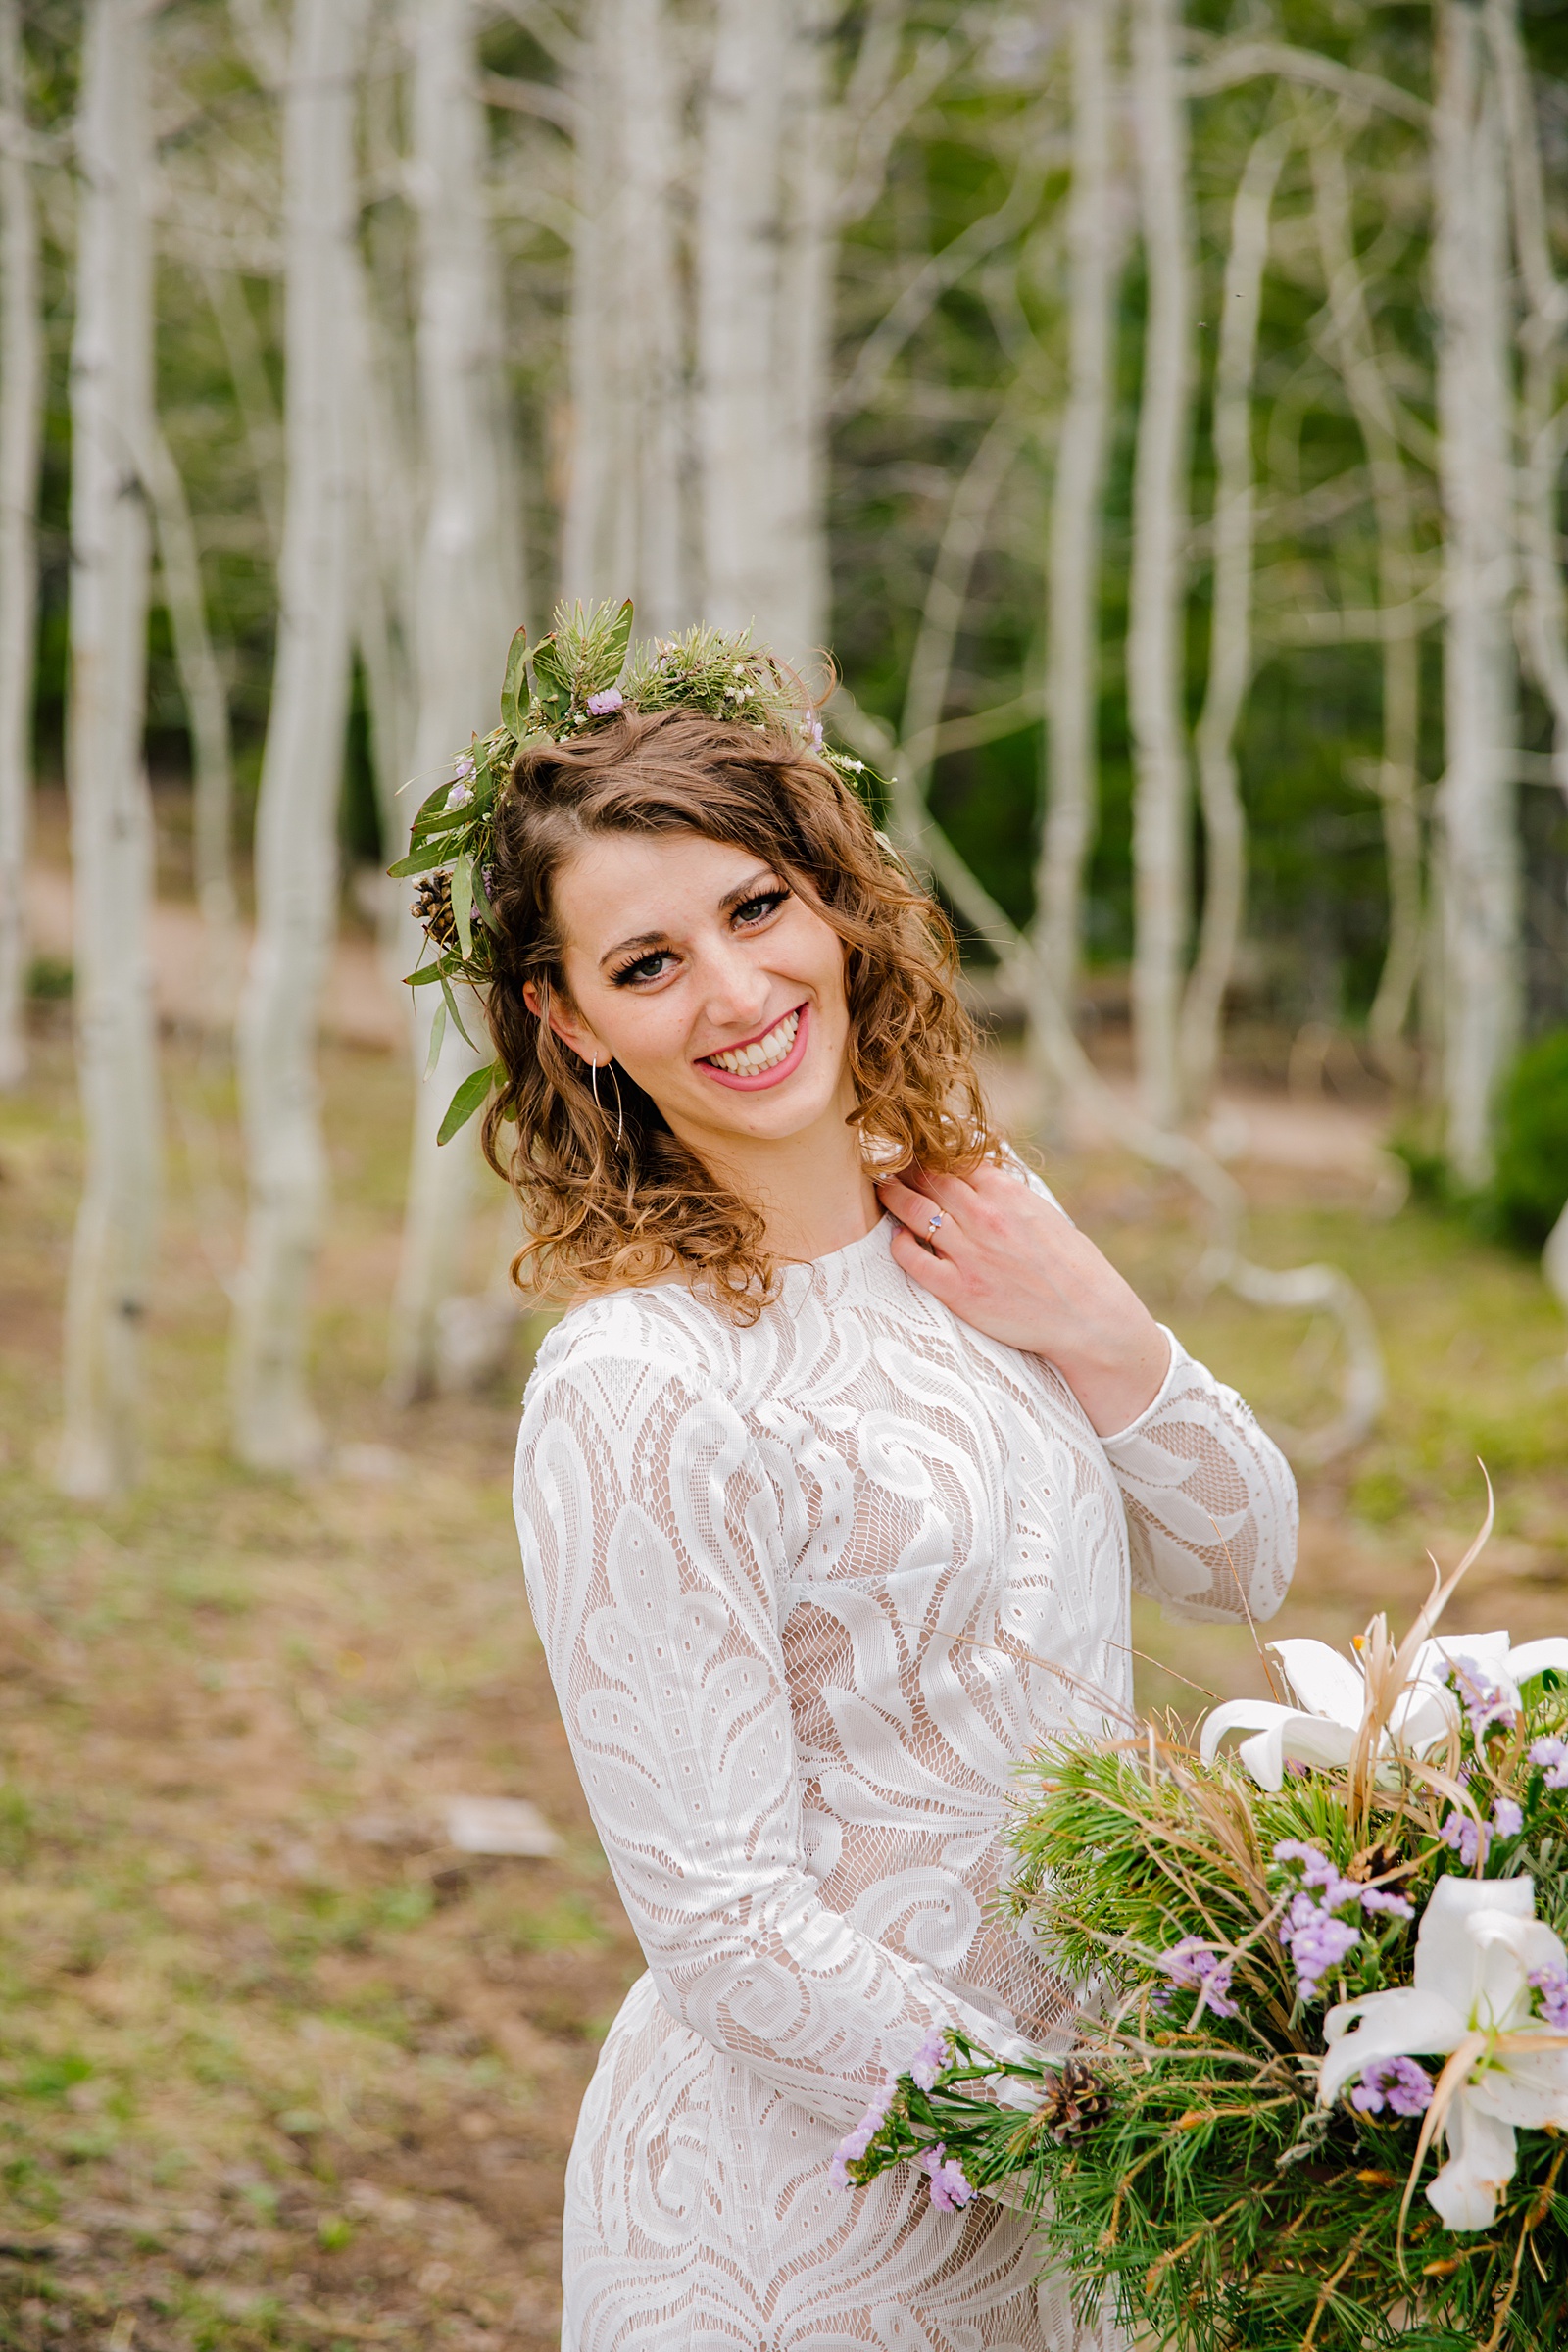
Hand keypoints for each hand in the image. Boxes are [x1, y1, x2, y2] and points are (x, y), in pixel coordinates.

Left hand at [875, 1162, 1169, 1437]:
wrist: (1088, 1316)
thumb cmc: (1072, 1266)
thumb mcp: (1044, 1213)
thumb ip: (1008, 1193)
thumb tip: (983, 1174)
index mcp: (1008, 1194)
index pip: (954, 1159)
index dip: (931, 1152)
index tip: (916, 1150)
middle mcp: (984, 1218)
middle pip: (929, 1179)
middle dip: (906, 1167)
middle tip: (888, 1162)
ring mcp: (969, 1253)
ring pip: (915, 1211)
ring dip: (893, 1196)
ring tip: (882, 1188)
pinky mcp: (959, 1290)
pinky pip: (912, 1259)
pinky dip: (898, 1244)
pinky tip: (897, 1238)